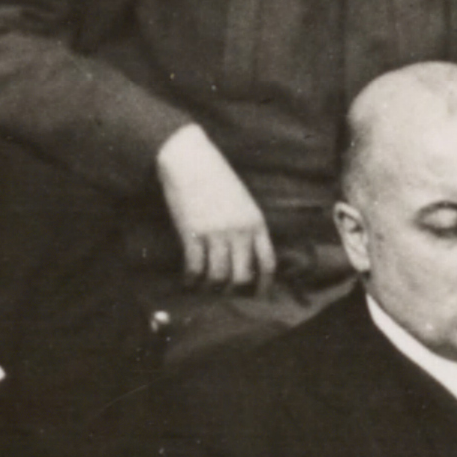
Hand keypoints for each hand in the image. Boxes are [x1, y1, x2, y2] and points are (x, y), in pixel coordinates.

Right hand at [154, 124, 276, 292]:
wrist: (189, 160)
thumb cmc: (216, 179)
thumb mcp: (243, 202)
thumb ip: (249, 228)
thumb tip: (248, 258)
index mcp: (256, 223)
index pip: (267, 263)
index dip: (263, 285)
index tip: (257, 296)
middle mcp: (239, 231)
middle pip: (243, 277)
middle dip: (234, 291)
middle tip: (224, 293)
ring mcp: (216, 233)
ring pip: (219, 277)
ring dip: (211, 288)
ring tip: (204, 288)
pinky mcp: (193, 233)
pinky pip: (195, 267)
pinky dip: (192, 279)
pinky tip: (188, 281)